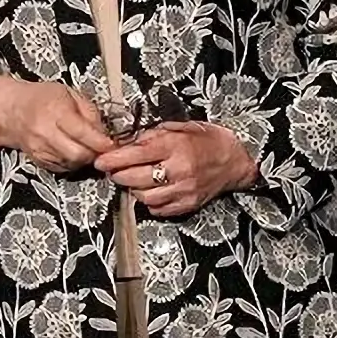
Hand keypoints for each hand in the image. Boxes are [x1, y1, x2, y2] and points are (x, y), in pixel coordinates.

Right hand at [0, 74, 113, 170]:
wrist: (12, 111)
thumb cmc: (42, 98)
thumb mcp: (69, 93)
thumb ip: (90, 111)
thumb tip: (104, 132)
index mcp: (55, 111)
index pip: (82, 132)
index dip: (100, 141)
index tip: (112, 143)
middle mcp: (45, 132)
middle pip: (78, 153)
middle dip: (94, 153)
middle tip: (101, 146)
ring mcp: (40, 149)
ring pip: (72, 163)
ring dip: (84, 158)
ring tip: (86, 145)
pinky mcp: (39, 160)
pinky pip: (63, 168)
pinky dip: (73, 162)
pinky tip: (73, 150)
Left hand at [98, 120, 257, 215]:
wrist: (236, 159)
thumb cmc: (208, 140)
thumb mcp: (181, 127)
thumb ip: (153, 135)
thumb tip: (126, 142)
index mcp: (176, 146)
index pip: (137, 154)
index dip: (114, 159)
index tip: (100, 161)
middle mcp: (179, 170)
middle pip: (137, 179)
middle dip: (119, 175)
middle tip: (113, 170)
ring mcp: (184, 190)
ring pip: (145, 197)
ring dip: (133, 189)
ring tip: (133, 180)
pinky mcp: (188, 205)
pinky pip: (159, 210)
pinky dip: (149, 202)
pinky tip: (151, 191)